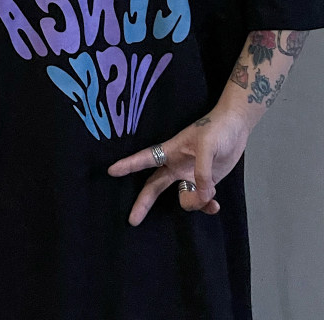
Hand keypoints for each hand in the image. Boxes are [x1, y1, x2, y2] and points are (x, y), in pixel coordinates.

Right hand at [107, 108, 250, 224]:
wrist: (236, 127)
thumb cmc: (216, 129)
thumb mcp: (207, 146)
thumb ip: (202, 173)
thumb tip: (202, 197)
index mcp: (170, 151)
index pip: (145, 159)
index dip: (128, 165)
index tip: (111, 171)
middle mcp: (176, 166)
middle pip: (154, 186)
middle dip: (143, 203)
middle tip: (132, 221)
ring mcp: (189, 176)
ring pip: (182, 198)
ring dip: (193, 203)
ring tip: (210, 200)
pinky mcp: (205, 183)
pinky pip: (200, 201)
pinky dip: (207, 207)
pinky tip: (215, 205)